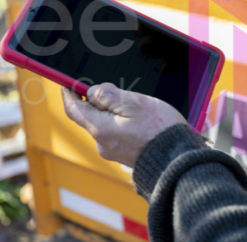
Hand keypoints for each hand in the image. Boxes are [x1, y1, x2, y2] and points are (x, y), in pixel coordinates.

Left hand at [61, 84, 186, 167]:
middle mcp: (102, 143)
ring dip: (113, 113)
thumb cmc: (160, 130)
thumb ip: (108, 95)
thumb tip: (92, 92)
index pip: (74, 110)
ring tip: (136, 108)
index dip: (68, 95)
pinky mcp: (125, 156)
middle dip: (98, 101)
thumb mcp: (134, 102)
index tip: (67, 84)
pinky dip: (122, 124)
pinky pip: (116, 135)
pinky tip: (140, 121)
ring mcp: (113, 152)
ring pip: (105, 125)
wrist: (180, 161)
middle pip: (90, 116)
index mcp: (100, 129)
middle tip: (116, 91)